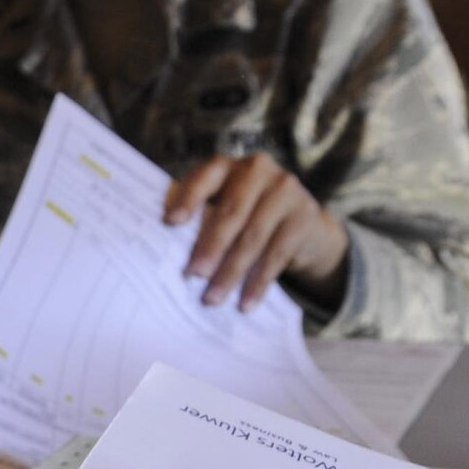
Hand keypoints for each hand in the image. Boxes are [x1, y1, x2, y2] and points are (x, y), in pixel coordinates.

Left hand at [164, 154, 347, 311]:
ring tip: (213, 298)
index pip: (205, 177)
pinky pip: (277, 254)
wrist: (302, 224)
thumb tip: (163, 252)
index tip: (170, 222)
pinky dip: (258, 282)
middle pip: (231, 212)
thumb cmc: (246, 217)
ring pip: (254, 237)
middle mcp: (258, 169)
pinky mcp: (304, 216)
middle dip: (210, 247)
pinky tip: (245, 303)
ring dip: (231, 272)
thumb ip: (200, 218)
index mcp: (227, 166)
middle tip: (192, 275)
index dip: (188, 198)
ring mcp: (285, 190)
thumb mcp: (223, 208)